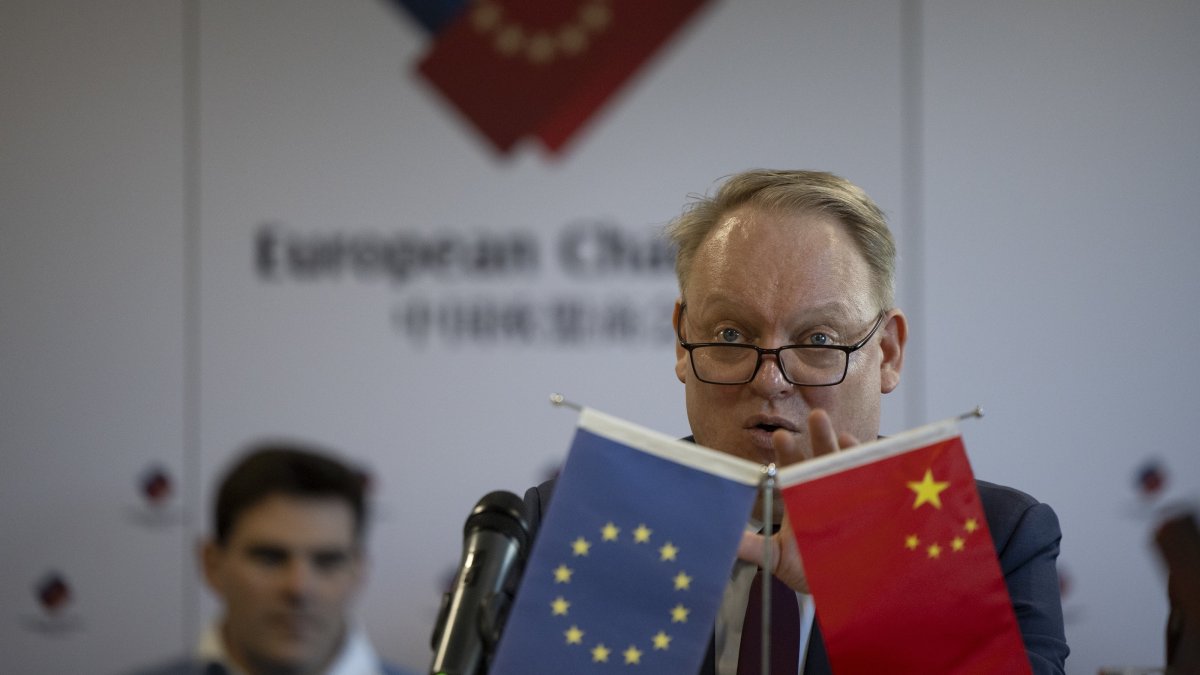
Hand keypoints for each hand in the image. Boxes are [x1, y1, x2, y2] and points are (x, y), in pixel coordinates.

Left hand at [736, 409, 860, 592]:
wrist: (843, 589)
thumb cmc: (807, 568)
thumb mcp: (776, 558)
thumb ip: (751, 546)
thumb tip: (718, 537)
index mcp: (798, 497)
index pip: (791, 469)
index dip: (787, 452)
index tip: (780, 436)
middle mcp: (823, 490)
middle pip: (819, 458)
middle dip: (818, 437)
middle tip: (816, 416)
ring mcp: (848, 495)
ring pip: (845, 464)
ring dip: (842, 446)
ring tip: (842, 430)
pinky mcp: (871, 504)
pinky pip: (871, 480)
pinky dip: (868, 465)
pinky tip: (863, 452)